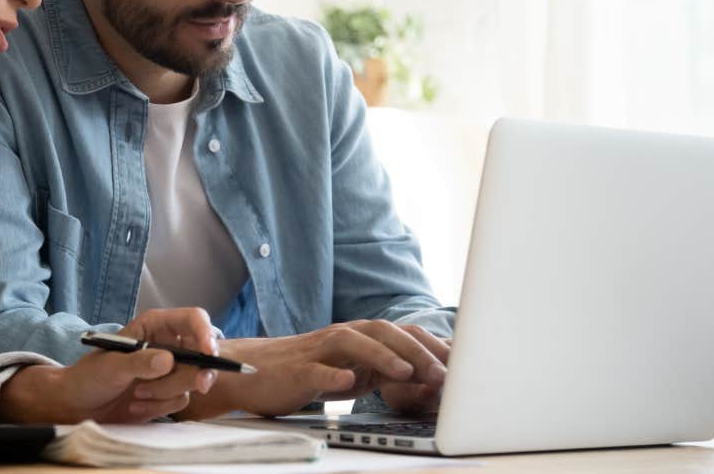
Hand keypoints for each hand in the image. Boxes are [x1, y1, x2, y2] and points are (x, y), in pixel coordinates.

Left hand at [0, 307, 219, 423]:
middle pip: (202, 353)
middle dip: (197, 372)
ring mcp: (170, 371)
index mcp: (155, 327)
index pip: (192, 320)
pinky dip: (161, 407)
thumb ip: (139, 363)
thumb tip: (169, 361)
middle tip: (199, 385)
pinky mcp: (168, 394)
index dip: (205, 333)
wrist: (78, 406)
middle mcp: (167, 345)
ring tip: (137, 395)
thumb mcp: (112, 367)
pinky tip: (138, 405)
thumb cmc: (89, 377)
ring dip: (167, 393)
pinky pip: (181, 400)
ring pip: (192, 380)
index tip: (209, 353)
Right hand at [179, 321, 448, 418]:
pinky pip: (316, 370)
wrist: (251, 373)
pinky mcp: (296, 370)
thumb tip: (428, 381)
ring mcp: (318, 351)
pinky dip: (333, 375)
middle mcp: (341, 337)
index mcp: (359, 337)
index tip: (462, 366)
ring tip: (406, 373)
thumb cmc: (305, 373)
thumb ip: (384, 372)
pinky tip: (348, 383)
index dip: (432, 346)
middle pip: (383, 331)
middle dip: (416, 350)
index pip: (402, 333)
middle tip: (443, 373)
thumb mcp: (353, 373)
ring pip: (353, 342)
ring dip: (383, 356)